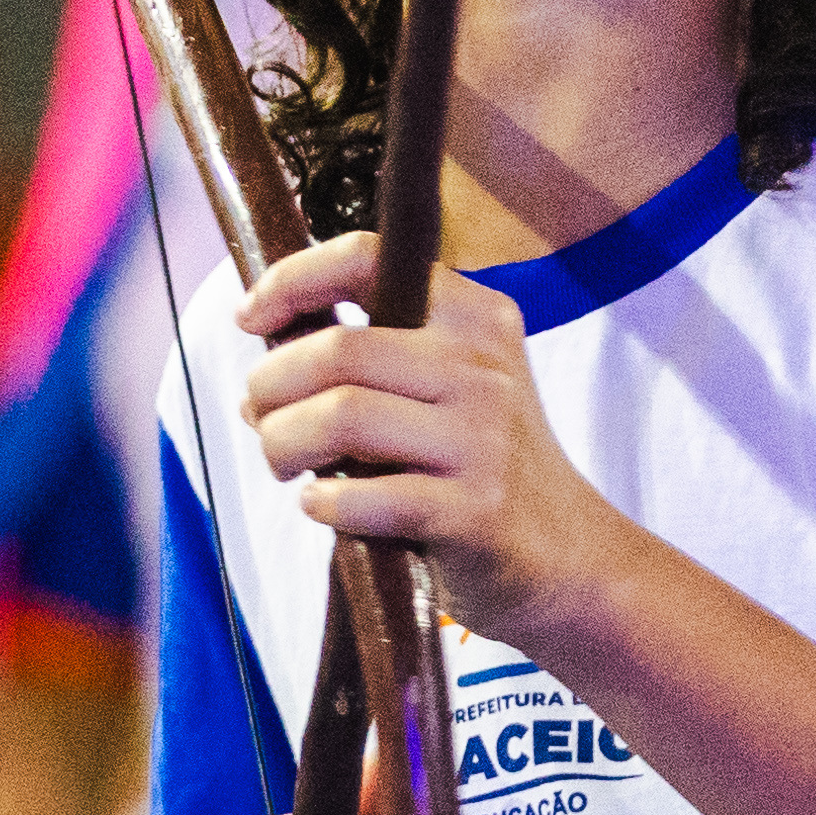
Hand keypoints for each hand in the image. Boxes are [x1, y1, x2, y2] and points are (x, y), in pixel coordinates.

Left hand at [235, 236, 640, 648]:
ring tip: (284, 462)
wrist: (566, 554)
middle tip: (261, 417)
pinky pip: (363, 495)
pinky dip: (322, 503)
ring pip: (340, 416)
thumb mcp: (450, 387)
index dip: (289, 281)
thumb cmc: (481, 464)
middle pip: (338, 350)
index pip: (366, 259)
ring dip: (283, 442)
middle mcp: (484, 367)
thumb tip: (262, 362)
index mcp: (476, 317)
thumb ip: (371, 361)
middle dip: (270, 386)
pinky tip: (323, 506)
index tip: (249, 317)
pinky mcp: (474, 510)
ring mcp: (483, 439)